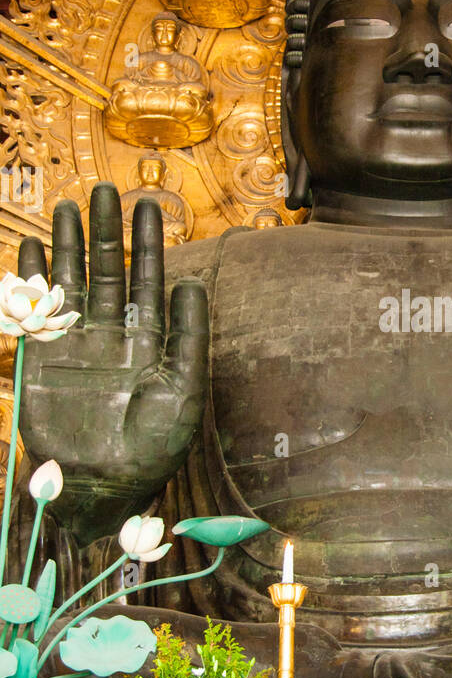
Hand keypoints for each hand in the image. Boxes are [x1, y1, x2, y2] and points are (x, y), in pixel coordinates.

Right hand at [16, 183, 207, 544]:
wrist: (103, 488)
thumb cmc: (153, 449)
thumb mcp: (183, 392)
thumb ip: (188, 337)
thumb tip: (192, 283)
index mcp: (148, 342)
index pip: (148, 280)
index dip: (149, 243)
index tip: (150, 204)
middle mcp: (111, 336)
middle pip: (107, 271)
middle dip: (107, 231)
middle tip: (107, 189)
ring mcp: (74, 345)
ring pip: (72, 282)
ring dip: (70, 244)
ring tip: (70, 205)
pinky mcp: (41, 359)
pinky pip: (37, 311)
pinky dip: (33, 280)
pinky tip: (34, 248)